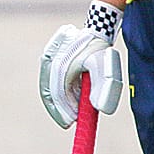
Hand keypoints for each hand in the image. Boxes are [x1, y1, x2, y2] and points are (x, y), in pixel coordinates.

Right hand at [38, 3, 123, 127]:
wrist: (94, 31)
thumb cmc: (100, 51)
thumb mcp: (105, 70)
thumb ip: (103, 89)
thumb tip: (100, 109)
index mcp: (63, 65)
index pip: (59, 94)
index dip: (64, 110)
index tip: (72, 121)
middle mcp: (50, 61)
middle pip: (49, 92)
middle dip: (58, 109)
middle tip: (68, 122)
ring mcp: (47, 59)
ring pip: (48, 87)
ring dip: (56, 102)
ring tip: (68, 112)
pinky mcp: (47, 58)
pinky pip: (48, 80)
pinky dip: (55, 93)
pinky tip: (66, 98)